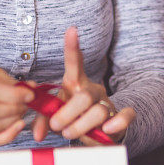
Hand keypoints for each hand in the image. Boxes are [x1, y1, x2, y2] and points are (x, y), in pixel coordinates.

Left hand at [31, 26, 135, 145]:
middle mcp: (92, 90)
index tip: (71, 30)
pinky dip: (117, 123)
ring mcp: (107, 102)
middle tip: (56, 125)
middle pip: (84, 96)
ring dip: (81, 126)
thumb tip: (37, 134)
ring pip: (99, 111)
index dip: (72, 47)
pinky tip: (107, 129)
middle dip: (67, 114)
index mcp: (75, 83)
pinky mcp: (119, 116)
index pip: (74, 63)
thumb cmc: (71, 118)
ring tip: (69, 134)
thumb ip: (43, 121)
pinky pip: (126, 115)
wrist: (95, 130)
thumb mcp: (54, 116)